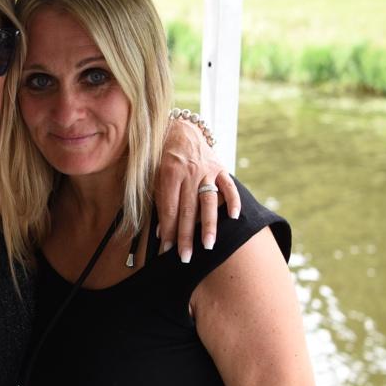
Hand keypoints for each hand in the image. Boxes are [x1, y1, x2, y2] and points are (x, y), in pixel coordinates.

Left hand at [153, 118, 241, 261]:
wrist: (180, 129)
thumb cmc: (161, 156)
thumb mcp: (152, 175)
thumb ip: (157, 200)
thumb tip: (161, 232)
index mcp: (169, 173)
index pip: (169, 208)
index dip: (168, 231)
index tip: (167, 250)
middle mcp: (189, 172)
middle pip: (188, 210)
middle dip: (186, 236)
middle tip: (185, 257)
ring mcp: (206, 170)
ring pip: (208, 202)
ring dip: (209, 225)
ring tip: (209, 245)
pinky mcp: (219, 167)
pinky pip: (229, 186)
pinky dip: (233, 201)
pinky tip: (233, 217)